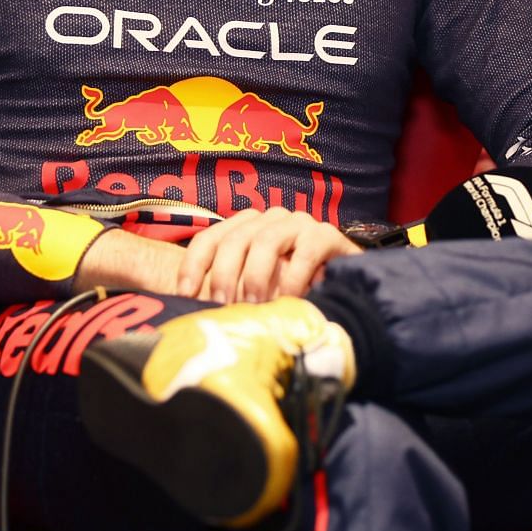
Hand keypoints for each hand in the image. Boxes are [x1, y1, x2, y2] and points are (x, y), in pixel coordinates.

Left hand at [177, 207, 361, 303]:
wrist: (348, 288)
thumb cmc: (291, 293)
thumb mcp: (254, 292)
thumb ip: (229, 293)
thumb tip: (192, 311)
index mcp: (246, 228)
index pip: (210, 239)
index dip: (193, 266)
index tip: (183, 296)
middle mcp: (269, 219)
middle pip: (234, 240)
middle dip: (223, 276)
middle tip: (222, 307)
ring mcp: (298, 224)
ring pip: (266, 242)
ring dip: (256, 277)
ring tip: (254, 306)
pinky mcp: (326, 235)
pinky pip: (304, 253)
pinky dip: (293, 280)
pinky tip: (288, 301)